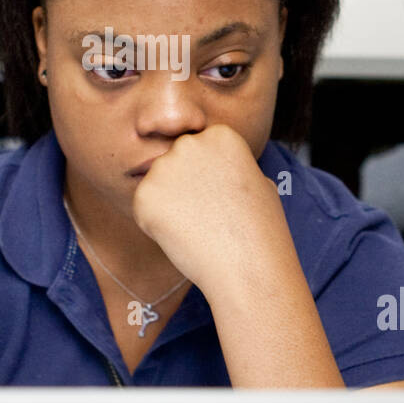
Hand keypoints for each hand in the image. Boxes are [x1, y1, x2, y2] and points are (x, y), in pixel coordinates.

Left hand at [130, 124, 290, 296]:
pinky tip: (181, 236)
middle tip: (206, 217)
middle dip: (183, 188)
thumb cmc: (260, 232)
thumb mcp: (259, 183)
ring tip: (196, 228)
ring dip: (169, 205)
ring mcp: (164, 167)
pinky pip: (143, 207)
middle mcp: (190, 142)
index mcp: (220, 135)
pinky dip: (155, 225)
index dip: (208, 181)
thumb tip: (220, 170)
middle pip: (174, 163)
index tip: (223, 202)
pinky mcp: (144, 194)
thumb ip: (232, 167)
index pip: (198, 151)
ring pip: (157, 184)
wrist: (248, 267)